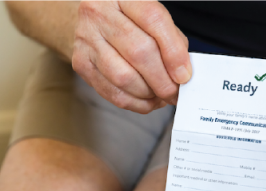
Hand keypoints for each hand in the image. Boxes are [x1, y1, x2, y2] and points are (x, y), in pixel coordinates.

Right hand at [72, 0, 190, 113]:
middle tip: (174, 92)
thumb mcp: (149, 16)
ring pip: (123, 77)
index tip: (184, 75)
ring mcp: (87, 39)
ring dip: (148, 93)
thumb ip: (169, 39)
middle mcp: (100, 13)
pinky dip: (134, 102)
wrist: (92, 20)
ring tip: (160, 95)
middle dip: (162, 80)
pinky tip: (145, 100)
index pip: (153, 19)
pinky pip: (111, 91)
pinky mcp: (81, 63)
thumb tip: (182, 73)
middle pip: (138, 52)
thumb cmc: (126, 18)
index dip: (173, 51)